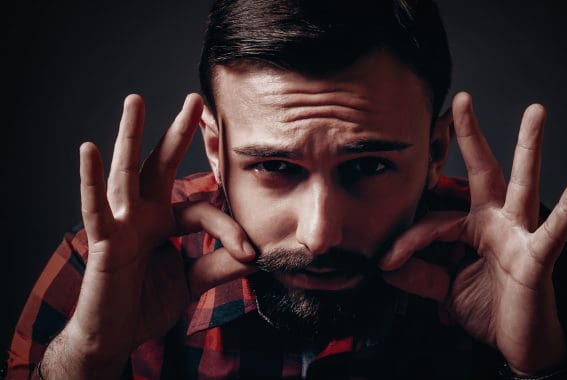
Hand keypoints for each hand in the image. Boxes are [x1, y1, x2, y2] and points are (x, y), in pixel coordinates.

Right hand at [42, 94, 255, 378]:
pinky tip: (90, 149)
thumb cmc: (148, 303)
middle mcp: (143, 215)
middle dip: (176, 133)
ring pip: (127, 174)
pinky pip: (96, 208)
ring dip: (131, 136)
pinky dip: (91, 180)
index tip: (251, 253)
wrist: (118, 335)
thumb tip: (262, 252)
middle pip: (161, 166)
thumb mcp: (194, 280)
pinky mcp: (103, 241)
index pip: (204, 211)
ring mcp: (121, 224)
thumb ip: (221, 264)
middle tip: (194, 99)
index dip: (229, 229)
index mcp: (165, 221)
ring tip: (135, 101)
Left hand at [380, 92, 566, 374]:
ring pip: (523, 186)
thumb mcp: (442, 287)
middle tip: (462, 99)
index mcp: (472, 226)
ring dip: (529, 149)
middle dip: (472, 136)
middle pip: (483, 172)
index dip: (408, 241)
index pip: (433, 221)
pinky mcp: (537, 257)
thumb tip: (384, 263)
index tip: (387, 262)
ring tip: (536, 112)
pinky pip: (553, 231)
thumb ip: (416, 273)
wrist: (515, 343)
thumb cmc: (485, 308)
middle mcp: (496, 222)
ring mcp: (519, 235)